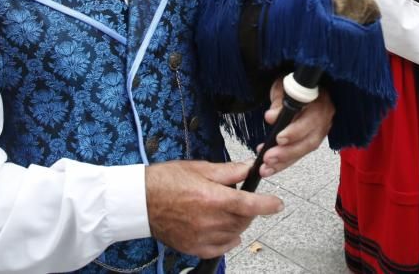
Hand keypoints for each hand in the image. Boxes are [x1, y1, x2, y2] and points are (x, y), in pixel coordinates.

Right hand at [145, 160, 282, 257]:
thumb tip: (249, 168)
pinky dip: (228, 240)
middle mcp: (209, 220)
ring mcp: (202, 237)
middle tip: (237, 198)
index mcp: (212, 198)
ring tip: (225, 210)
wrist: (141, 201)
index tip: (278, 204)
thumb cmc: (166, 180)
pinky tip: (223, 229)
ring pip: (235, 233)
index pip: (249, 205)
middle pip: (244, 219)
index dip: (267, 205)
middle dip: (247, 209)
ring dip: (237, 222)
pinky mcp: (194, 248)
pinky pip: (221, 248)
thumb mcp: (200, 168)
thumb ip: (228, 171)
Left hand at [258, 78, 333, 177]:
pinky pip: (300, 154)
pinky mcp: (313, 139)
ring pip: (304, 150)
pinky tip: (270, 168)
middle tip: (268, 158)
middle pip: (310, 140)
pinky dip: (284, 162)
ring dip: (284, 161)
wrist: (303, 87)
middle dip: (287, 152)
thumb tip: (271, 116)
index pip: (311, 119)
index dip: (295, 131)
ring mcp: (321, 130)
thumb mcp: (284, 86)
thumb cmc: (294, 85)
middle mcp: (325, 118)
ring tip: (266, 167)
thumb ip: (278, 100)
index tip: (279, 138)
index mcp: (320, 100)